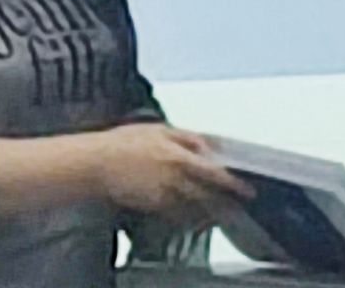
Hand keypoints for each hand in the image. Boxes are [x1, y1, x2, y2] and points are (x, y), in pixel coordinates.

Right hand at [95, 124, 251, 218]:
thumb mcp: (159, 129)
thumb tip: (208, 144)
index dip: (232, 182)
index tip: (247, 189)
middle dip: (224, 200)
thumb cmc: (126, 142)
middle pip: (207, 193)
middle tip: (238, 204)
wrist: (97, 163)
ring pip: (193, 206)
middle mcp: (174, 176)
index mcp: (179, 155)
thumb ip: (186, 137)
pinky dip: (188, 216)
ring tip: (219, 211)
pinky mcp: (152, 206)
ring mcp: (163, 194)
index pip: (213, 172)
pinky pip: (176, 214)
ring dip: (208, 210)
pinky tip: (194, 215)